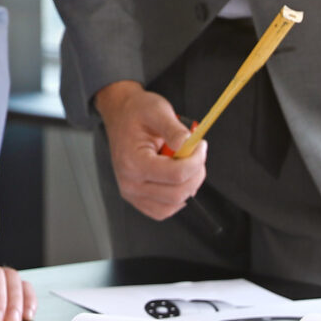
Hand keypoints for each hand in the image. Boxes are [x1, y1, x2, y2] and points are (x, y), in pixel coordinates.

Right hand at [96, 80, 206, 221]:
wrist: (119, 115)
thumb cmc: (136, 112)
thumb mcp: (157, 110)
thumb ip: (174, 129)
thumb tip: (190, 145)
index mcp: (132, 162)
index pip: (175, 174)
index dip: (196, 161)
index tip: (200, 145)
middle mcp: (129, 183)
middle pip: (177, 194)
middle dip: (195, 174)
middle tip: (197, 153)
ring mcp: (132, 194)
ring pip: (173, 205)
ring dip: (188, 186)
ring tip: (184, 163)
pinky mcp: (138, 199)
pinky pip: (164, 209)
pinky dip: (177, 197)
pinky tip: (177, 177)